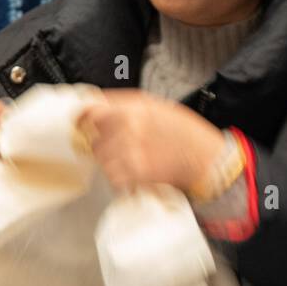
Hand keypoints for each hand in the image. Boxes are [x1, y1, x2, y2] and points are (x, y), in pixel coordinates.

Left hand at [76, 89, 225, 193]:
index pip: (90, 110)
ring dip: (111, 163)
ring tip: (131, 161)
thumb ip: (127, 106)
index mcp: (133, 107)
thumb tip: (99, 108)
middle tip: (118, 147)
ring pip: (102, 160)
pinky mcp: (133, 173)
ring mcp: (129, 151)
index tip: (80, 124)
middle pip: (94, 138)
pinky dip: (120, 179)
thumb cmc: (186, 133)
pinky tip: (135, 174)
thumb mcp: (158, 106)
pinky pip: (113, 177)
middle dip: (102, 144)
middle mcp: (127, 126)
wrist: (206, 159)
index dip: (81, 118)